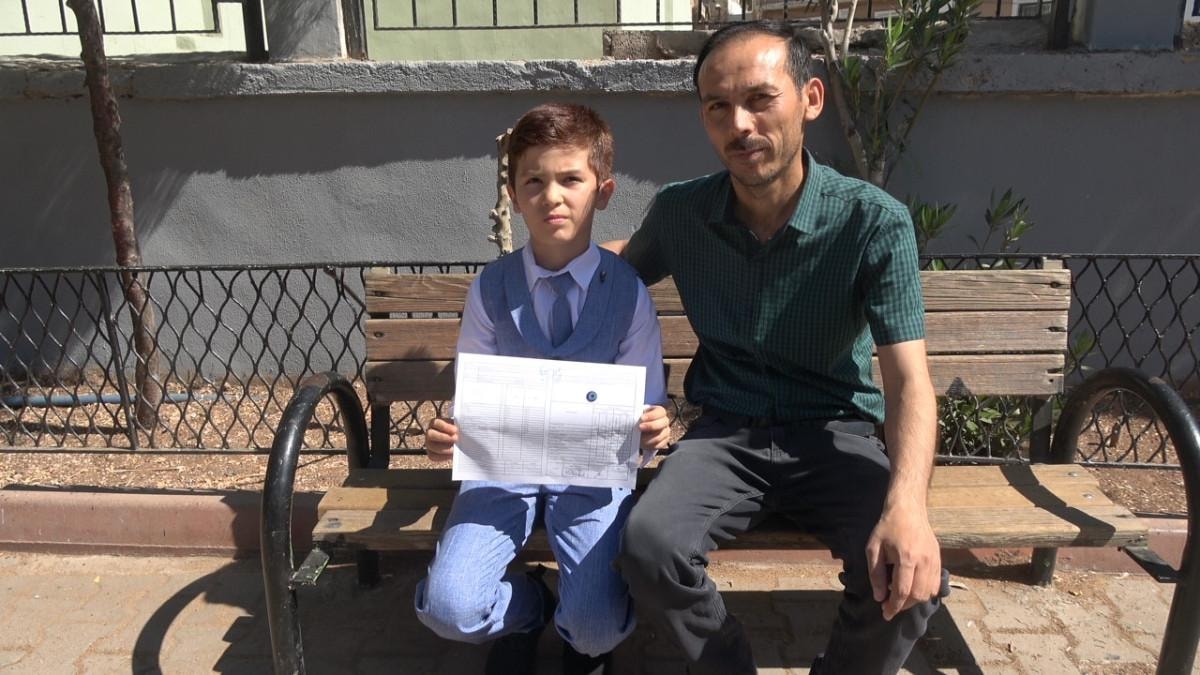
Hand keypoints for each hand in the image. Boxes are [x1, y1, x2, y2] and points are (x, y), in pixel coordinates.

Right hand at [424, 417, 458, 462]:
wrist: (458, 441)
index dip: (445, 427)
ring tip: (455, 449)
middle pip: (430, 434)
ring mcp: (429, 444)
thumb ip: (458, 427)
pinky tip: (451, 455)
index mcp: (435, 423)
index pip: (436, 423)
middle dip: (443, 437)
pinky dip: (443, 456)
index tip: (455, 430)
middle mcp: (429, 432)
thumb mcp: (458, 426)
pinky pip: (433, 456)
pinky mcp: (431, 453)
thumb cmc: (458, 431)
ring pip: (432, 446)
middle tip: (455, 439)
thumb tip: (462, 430)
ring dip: (444, 448)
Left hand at [638, 405, 669, 465]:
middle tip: (640, 427)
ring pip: (660, 436)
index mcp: (659, 412)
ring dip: (648, 438)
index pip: (660, 412)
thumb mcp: (638, 416)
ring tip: (639, 439)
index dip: (652, 415)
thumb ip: (637, 416)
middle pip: (662, 423)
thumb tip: (632, 420)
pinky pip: (659, 445)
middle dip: (651, 426)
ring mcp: (665, 431)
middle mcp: (664, 421)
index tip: (642, 418)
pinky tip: (643, 444)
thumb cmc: (638, 420)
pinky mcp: (664, 441)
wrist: (639, 429)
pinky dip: (650, 446)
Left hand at [866, 501, 941, 620]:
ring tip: (900, 597)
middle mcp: (924, 561)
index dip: (893, 606)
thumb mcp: (873, 548)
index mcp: (907, 558)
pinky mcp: (939, 559)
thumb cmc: (887, 528)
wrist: (908, 509)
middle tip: (890, 605)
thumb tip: (879, 597)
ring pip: (929, 592)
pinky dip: (925, 592)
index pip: (902, 591)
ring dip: (914, 600)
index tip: (885, 613)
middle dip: (903, 606)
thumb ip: (876, 574)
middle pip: (918, 595)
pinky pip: (936, 584)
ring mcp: (934, 560)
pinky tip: (913, 589)